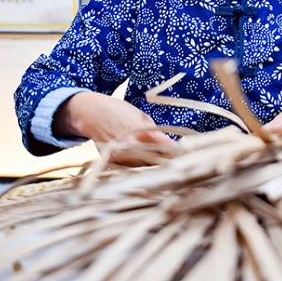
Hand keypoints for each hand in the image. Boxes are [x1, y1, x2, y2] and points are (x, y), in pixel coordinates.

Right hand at [55, 91, 173, 164]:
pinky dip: (140, 169)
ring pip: (145, 169)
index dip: (179, 154)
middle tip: (183, 167)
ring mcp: (121, 155)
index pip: (167, 148)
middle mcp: (131, 144)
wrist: (91, 113)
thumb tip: (172, 147)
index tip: (190, 157)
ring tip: (166, 168)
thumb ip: (156, 133)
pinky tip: (145, 166)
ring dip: (155, 168)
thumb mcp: (141, 116)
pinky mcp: (112, 162)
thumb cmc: (119, 111)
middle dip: (169, 164)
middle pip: (157, 162)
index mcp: (142, 130)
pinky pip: (131, 169)